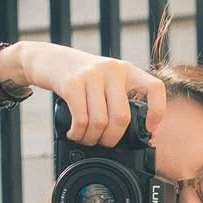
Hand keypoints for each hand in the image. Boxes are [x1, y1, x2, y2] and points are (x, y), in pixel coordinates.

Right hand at [0, 41, 166, 147]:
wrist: (46, 58)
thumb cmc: (79, 77)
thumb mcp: (105, 81)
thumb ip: (120, 100)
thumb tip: (139, 135)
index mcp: (126, 70)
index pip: (154, 88)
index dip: (157, 113)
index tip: (149, 131)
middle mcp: (112, 69)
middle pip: (122, 118)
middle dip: (111, 139)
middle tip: (102, 143)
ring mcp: (91, 74)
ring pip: (100, 123)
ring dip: (91, 139)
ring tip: (85, 138)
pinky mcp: (71, 82)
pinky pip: (81, 120)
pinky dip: (78, 134)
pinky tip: (74, 133)